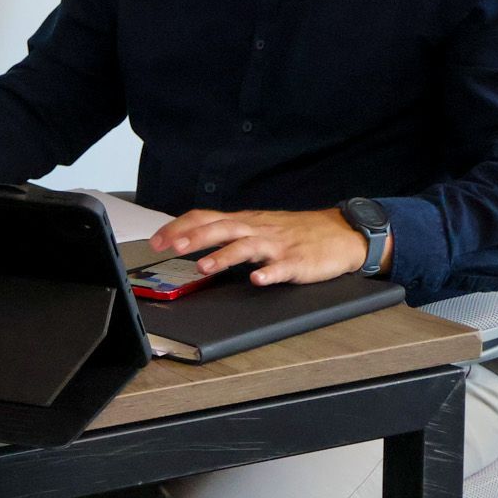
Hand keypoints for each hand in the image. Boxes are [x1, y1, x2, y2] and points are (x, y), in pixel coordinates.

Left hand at [148, 208, 386, 285]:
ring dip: (224, 256)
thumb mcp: (257, 226)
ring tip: (204, 266)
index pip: (205, 218)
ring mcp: (278, 245)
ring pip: (247, 247)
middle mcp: (257, 230)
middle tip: (172, 247)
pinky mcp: (298, 262)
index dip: (179, 228)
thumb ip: (227, 231)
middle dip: (194, 238)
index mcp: (245, 222)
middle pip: (222, 229)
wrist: (341, 234)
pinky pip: (282, 267)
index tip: (156, 241)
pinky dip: (269, 273)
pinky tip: (258, 279)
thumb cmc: (295, 232)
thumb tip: (190, 235)